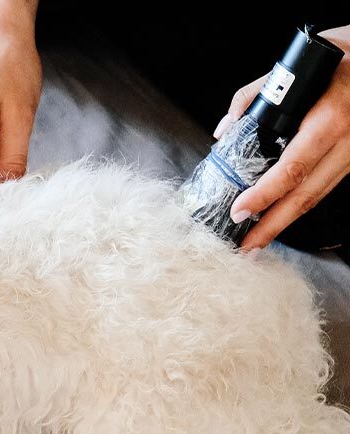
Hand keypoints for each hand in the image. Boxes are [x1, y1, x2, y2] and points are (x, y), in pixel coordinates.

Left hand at [218, 26, 349, 249]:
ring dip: (284, 222)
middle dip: (271, 226)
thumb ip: (254, 95)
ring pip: (317, 197)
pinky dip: (300, 204)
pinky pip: (325, 186)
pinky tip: (280, 216)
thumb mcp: (297, 65)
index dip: (264, 195)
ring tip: (256, 241)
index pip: (292, 168)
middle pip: (305, 196)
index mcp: (329, 119)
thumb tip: (225, 130)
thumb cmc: (340, 57)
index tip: (238, 211)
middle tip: (245, 248)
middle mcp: (347, 141)